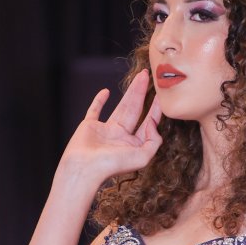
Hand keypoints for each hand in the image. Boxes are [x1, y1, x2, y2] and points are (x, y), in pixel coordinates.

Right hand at [53, 70, 161, 190]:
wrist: (84, 168)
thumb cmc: (111, 166)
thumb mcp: (142, 158)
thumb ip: (153, 141)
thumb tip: (152, 124)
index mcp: (133, 145)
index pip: (147, 123)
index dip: (155, 109)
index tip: (161, 95)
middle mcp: (120, 137)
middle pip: (135, 110)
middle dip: (142, 93)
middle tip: (147, 76)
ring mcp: (105, 131)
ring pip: (120, 106)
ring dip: (130, 92)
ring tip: (138, 77)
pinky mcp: (89, 126)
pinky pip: (95, 110)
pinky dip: (99, 100)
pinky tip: (106, 91)